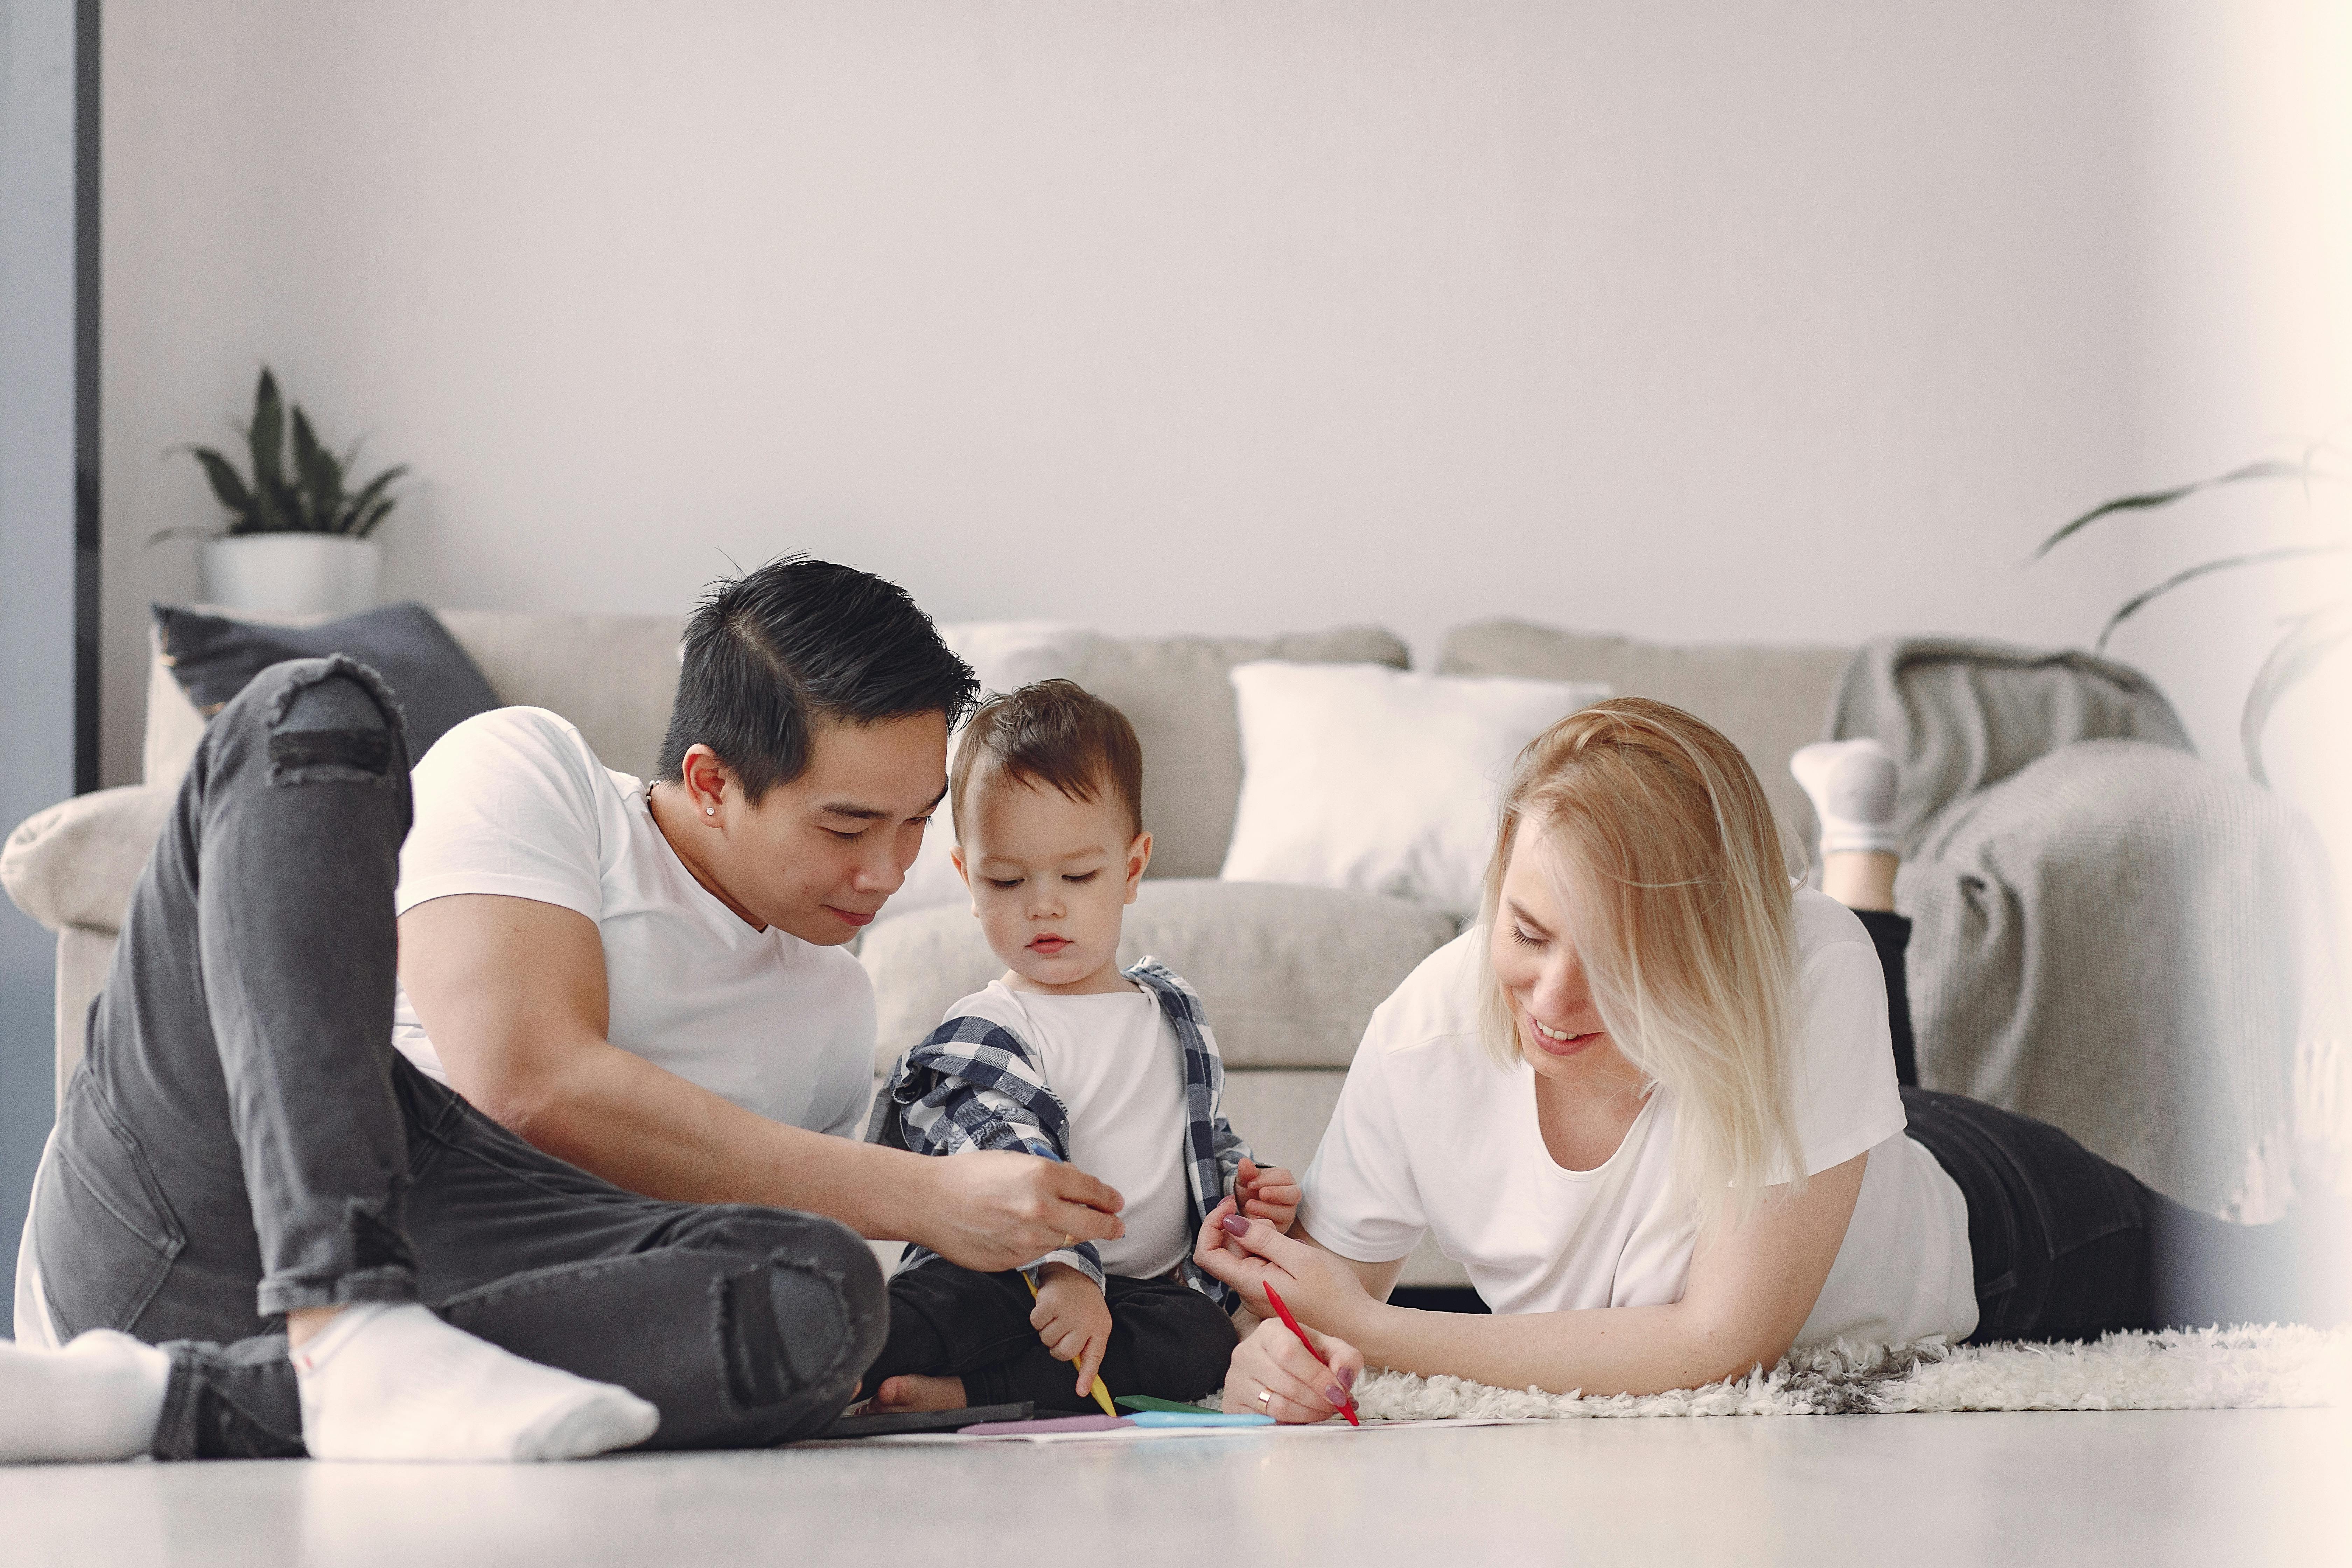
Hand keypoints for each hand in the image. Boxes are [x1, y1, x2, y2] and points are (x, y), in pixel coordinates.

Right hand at [920, 1152, 1124, 1273]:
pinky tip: (1020, 1233)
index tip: (1116, 1203)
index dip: (1110, 1198)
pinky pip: (1040, 1254)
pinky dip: (1039, 1245)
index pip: (1094, 1191)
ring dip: (1066, 1234)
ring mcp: (1030, 1239)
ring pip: (1065, 1241)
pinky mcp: (1016, 1260)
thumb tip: (1077, 1183)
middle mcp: (1042, 1209)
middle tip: (1117, 1227)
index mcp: (1044, 1176)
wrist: (930, 1202)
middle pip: (1094, 1224)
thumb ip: (1050, 1175)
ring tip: (1049, 1223)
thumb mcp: (1015, 1162)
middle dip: (1110, 1226)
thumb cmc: (969, 1176)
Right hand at [1031, 1263, 1113, 1398]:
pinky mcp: (1050, 1304)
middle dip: (1057, 1345)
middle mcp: (1085, 1323)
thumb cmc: (1083, 1303)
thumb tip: (1082, 1383)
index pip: (1094, 1358)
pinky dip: (1037, 1317)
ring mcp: (1068, 1313)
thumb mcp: (1094, 1323)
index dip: (1087, 1377)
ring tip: (1057, 1314)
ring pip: (1047, 1339)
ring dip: (1047, 1329)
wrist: (1073, 1272)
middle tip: (1061, 1329)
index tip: (1081, 1392)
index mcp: (1099, 1329)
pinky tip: (1048, 1307)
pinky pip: (1036, 1323)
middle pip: (1062, 1353)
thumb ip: (1087, 1348)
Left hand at [1193, 1204, 1371, 1327]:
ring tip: (1288, 1239)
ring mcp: (1260, 1296)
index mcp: (1250, 1285)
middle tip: (1271, 1220)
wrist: (1357, 1327)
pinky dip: (1270, 1252)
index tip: (1232, 1206)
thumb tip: (1231, 1222)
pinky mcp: (1272, 1296)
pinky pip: (1260, 1267)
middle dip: (1241, 1228)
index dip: (1212, 1225)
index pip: (1207, 1254)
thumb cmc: (1335, 1294)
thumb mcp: (1301, 1258)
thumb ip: (1263, 1239)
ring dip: (1259, 1239)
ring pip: (1244, 1258)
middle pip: (1227, 1252)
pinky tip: (1293, 1252)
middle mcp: (1248, 1294)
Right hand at [1221, 1317, 1364, 1423]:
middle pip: (1287, 1384)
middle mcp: (1247, 1352)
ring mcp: (1235, 1380)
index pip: (1290, 1354)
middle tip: (1337, 1406)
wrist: (1272, 1364)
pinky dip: (1293, 1423)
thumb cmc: (1304, 1356)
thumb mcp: (1328, 1348)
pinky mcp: (1232, 1404)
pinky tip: (1304, 1416)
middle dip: (1319, 1400)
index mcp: (1270, 1331)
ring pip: (1278, 1406)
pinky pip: (1267, 1422)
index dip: (1317, 1377)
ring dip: (1309, 1414)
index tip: (1339, 1393)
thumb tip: (1343, 1381)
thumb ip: (1345, 1358)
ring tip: (1324, 1411)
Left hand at [1233, 1158, 1299, 1233]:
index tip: (1250, 1183)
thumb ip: (1246, 1172)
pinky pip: (1279, 1228)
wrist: (1243, 1208)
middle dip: (1276, 1194)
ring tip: (1249, 1207)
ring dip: (1267, 1210)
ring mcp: (1288, 1213)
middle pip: (1294, 1194)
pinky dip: (1266, 1224)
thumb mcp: (1245, 1180)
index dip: (1267, 1180)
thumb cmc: (1249, 1191)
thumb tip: (1244, 1162)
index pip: (1284, 1177)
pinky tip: (1253, 1220)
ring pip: (1287, 1213)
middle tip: (1260, 1194)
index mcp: (1284, 1180)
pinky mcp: (1282, 1228)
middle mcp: (1290, 1196)